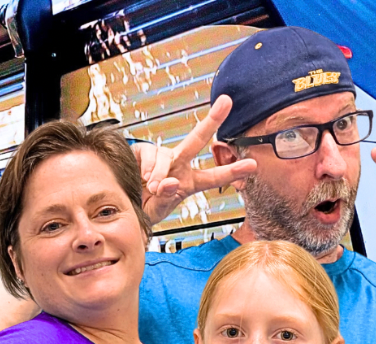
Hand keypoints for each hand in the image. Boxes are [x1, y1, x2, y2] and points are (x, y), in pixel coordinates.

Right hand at [132, 94, 256, 224]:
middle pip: (196, 140)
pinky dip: (147, 168)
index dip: (233, 171)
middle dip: (212, 120)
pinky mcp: (144, 150)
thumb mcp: (157, 210)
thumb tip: (170, 183)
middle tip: (227, 101)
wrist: (122, 202)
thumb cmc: (144, 207)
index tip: (253, 165)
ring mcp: (162, 155)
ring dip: (160, 175)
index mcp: (189, 182)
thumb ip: (166, 198)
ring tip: (151, 189)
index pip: (214, 177)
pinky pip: (150, 154)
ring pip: (167, 156)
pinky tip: (142, 177)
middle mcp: (179, 164)